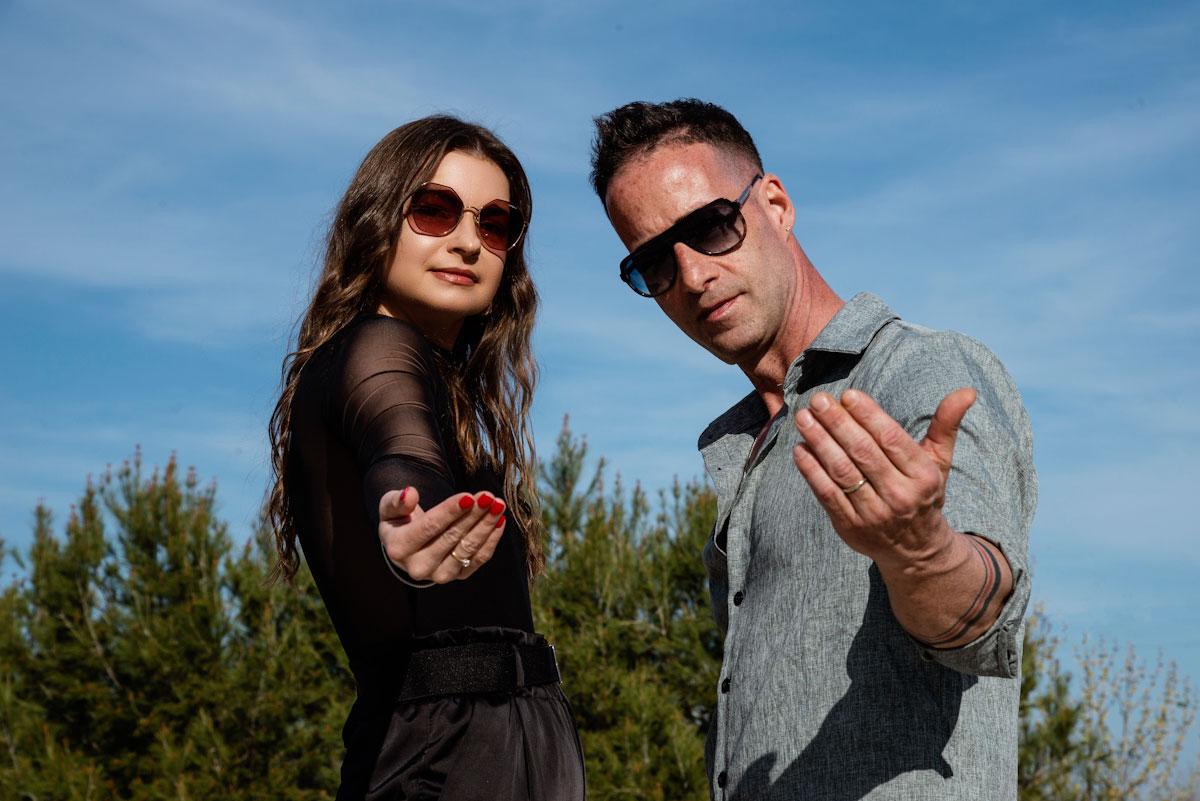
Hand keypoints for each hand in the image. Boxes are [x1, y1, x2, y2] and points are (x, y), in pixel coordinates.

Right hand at [378, 487, 507, 582]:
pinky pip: (478, 559)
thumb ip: (397, 501)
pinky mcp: (457, 576)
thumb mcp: (390, 508)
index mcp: (399, 548)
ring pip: (468, 549)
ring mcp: (439, 575)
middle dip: (473, 515)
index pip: (429, 527)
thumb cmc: (400, 521)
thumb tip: (409, 493)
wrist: (408, 546)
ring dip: (486, 526)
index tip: (469, 497)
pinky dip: (491, 540)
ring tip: (498, 506)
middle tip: (489, 497)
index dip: (450, 511)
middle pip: (452, 537)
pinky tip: (499, 521)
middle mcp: (418, 567)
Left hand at [791, 387, 975, 570]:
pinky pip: (827, 494)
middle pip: (863, 452)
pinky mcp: (850, 526)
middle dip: (837, 423)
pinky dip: (811, 471)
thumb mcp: (939, 461)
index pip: (891, 439)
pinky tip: (799, 449)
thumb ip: (945, 424)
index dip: (868, 415)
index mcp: (923, 475)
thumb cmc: (924, 493)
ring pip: (842, 471)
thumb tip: (967, 391)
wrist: (916, 551)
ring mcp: (873, 513)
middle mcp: (899, 495)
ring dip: (819, 442)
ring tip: (803, 419)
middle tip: (817, 399)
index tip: (847, 394)